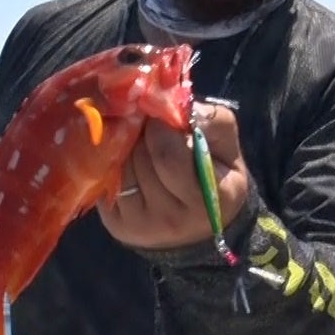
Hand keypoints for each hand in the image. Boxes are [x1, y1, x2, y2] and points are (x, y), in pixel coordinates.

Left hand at [100, 102, 249, 252]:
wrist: (199, 224)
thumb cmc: (215, 173)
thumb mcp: (227, 145)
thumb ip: (211, 120)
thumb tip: (179, 108)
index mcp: (210, 200)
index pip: (169, 156)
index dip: (161, 128)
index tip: (163, 118)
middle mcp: (175, 220)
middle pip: (141, 159)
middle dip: (143, 135)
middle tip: (150, 129)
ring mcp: (143, 227)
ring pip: (121, 168)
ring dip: (128, 149)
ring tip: (142, 146)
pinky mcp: (119, 227)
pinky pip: (108, 182)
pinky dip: (116, 166)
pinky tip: (130, 164)